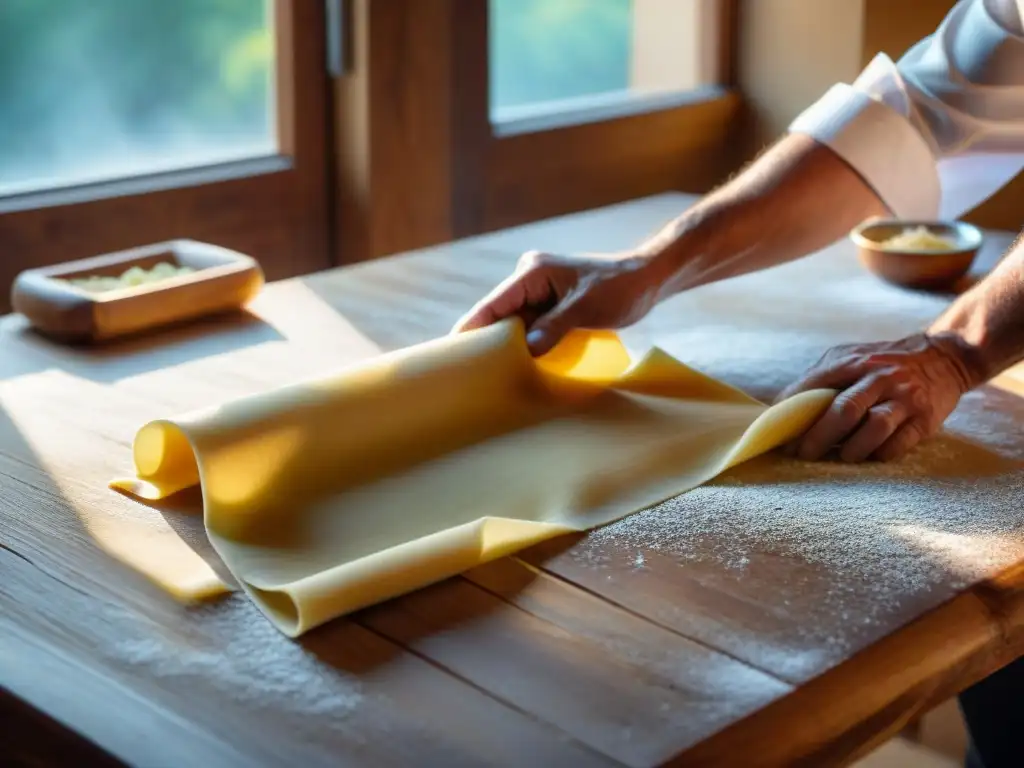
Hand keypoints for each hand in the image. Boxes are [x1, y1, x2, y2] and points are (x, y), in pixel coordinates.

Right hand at [453, 250, 665, 355]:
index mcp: (532, 272)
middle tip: (467, 372)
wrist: (647, 278)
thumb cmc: (621, 288)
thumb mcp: (587, 309)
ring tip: (486, 373)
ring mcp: (539, 292)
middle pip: (498, 314)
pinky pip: (528, 326)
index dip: (472, 327)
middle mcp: (529, 279)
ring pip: (512, 323)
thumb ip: (555, 327)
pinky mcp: (550, 305)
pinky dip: (523, 344)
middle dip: (486, 340)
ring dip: (505, 345)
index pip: (493, 303)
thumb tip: (526, 350)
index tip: (452, 351)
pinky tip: (514, 364)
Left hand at [777, 333, 977, 461]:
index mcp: (854, 361)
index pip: (816, 386)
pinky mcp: (925, 418)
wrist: (944, 357)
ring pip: (874, 428)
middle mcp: (880, 377)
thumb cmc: (883, 363)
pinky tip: (869, 457)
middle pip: (844, 410)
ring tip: (840, 456)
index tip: (780, 434)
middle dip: (818, 436)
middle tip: (803, 454)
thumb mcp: (850, 357)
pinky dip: (879, 454)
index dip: (795, 413)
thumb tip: (780, 408)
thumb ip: (820, 378)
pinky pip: (899, 443)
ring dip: (851, 448)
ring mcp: (905, 397)